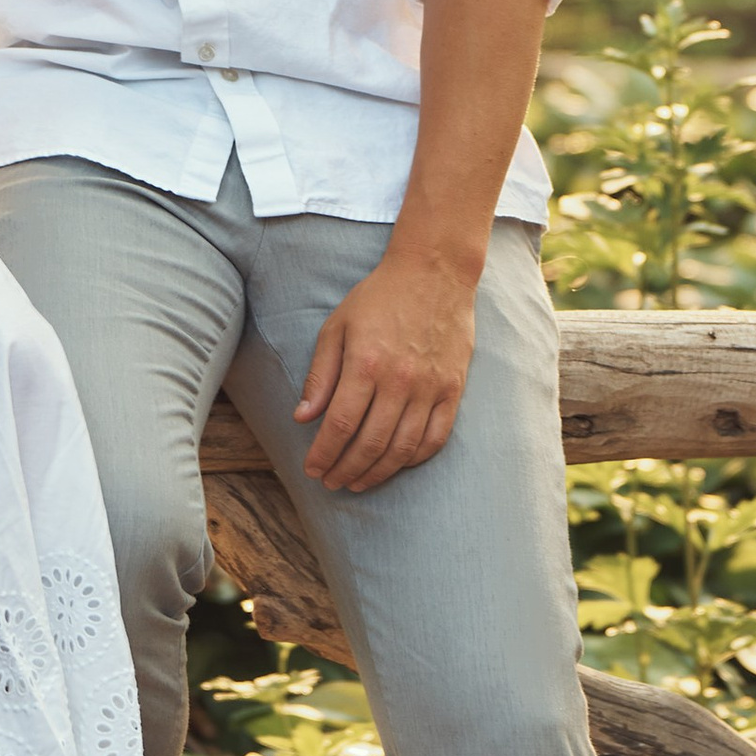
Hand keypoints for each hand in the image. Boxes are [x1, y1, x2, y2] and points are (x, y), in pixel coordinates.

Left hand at [295, 245, 479, 493]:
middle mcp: (400, 381)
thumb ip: (320, 375)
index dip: (324, 454)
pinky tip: (396, 464)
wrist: (434, 272)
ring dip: (377, 473)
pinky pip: (435, 438)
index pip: (340, 425)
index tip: (312, 469)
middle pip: (370, 444)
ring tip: (358, 482)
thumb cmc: (379, 297)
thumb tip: (302, 417)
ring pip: (402, 448)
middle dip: (345, 470)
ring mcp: (430, 387)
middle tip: (331, 482)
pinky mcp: (453, 389)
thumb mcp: (337, 327)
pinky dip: (414, 459)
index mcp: (366, 364)